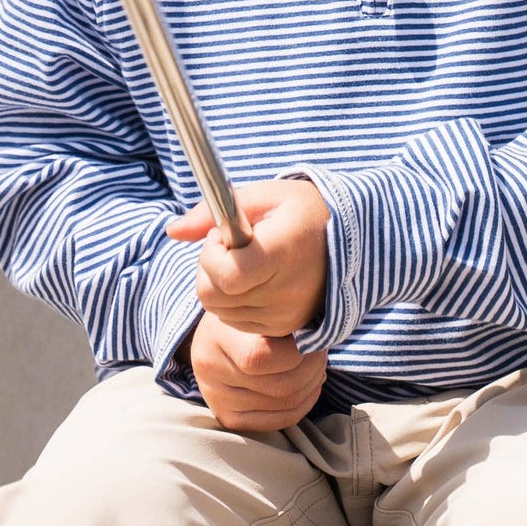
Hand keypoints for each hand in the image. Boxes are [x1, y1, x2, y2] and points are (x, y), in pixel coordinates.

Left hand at [167, 178, 330, 339]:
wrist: (354, 243)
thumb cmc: (303, 211)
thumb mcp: (263, 196)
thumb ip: (213, 213)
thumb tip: (172, 231)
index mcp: (282, 253)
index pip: (226, 276)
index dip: (212, 256)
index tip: (223, 235)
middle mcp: (286, 292)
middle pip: (213, 296)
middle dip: (209, 268)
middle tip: (231, 247)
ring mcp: (285, 316)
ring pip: (219, 311)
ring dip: (220, 286)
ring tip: (247, 262)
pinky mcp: (284, 329)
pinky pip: (236, 323)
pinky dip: (234, 303)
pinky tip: (255, 280)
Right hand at [189, 313, 327, 434]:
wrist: (210, 337)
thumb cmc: (242, 317)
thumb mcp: (255, 308)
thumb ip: (280, 319)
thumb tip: (318, 337)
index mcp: (216, 337)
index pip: (260, 357)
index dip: (297, 352)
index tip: (313, 337)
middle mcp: (211, 372)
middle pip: (279, 386)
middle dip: (312, 369)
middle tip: (321, 351)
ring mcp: (217, 399)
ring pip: (284, 405)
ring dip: (312, 385)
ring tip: (317, 366)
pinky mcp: (228, 418)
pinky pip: (279, 421)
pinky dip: (304, 404)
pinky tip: (309, 385)